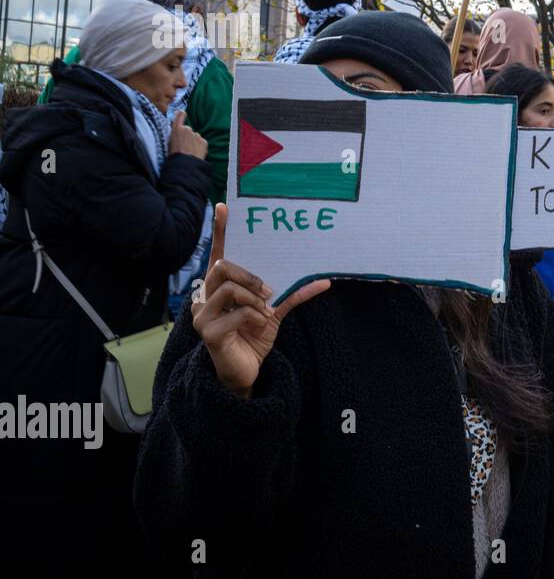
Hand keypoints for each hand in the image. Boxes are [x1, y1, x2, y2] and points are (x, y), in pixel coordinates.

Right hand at [169, 111, 208, 158]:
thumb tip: (178, 132)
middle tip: (184, 146)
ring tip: (189, 152)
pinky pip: (202, 143)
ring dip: (194, 142)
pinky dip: (200, 147)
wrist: (185, 165)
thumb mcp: (170, 143)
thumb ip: (175, 134)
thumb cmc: (174, 156)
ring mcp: (197, 135)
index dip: (181, 114)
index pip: (180, 115)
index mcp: (177, 129)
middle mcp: (187, 129)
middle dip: (187, 136)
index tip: (182, 113)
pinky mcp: (204, 141)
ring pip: (195, 137)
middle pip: (188, 130)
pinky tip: (195, 153)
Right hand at [192, 203, 329, 396]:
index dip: (221, 232)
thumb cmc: (255, 336)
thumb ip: (293, 293)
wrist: (247, 371)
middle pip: (222, 267)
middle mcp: (206, 296)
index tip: (225, 207)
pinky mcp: (208, 332)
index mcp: (222, 286)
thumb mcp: (275, 310)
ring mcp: (203, 314)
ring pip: (227, 288)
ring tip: (266, 310)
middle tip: (269, 290)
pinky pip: (234, 314)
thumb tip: (324, 280)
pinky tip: (260, 324)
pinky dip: (254, 316)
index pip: (219, 254)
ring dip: (254, 298)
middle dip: (250, 276)